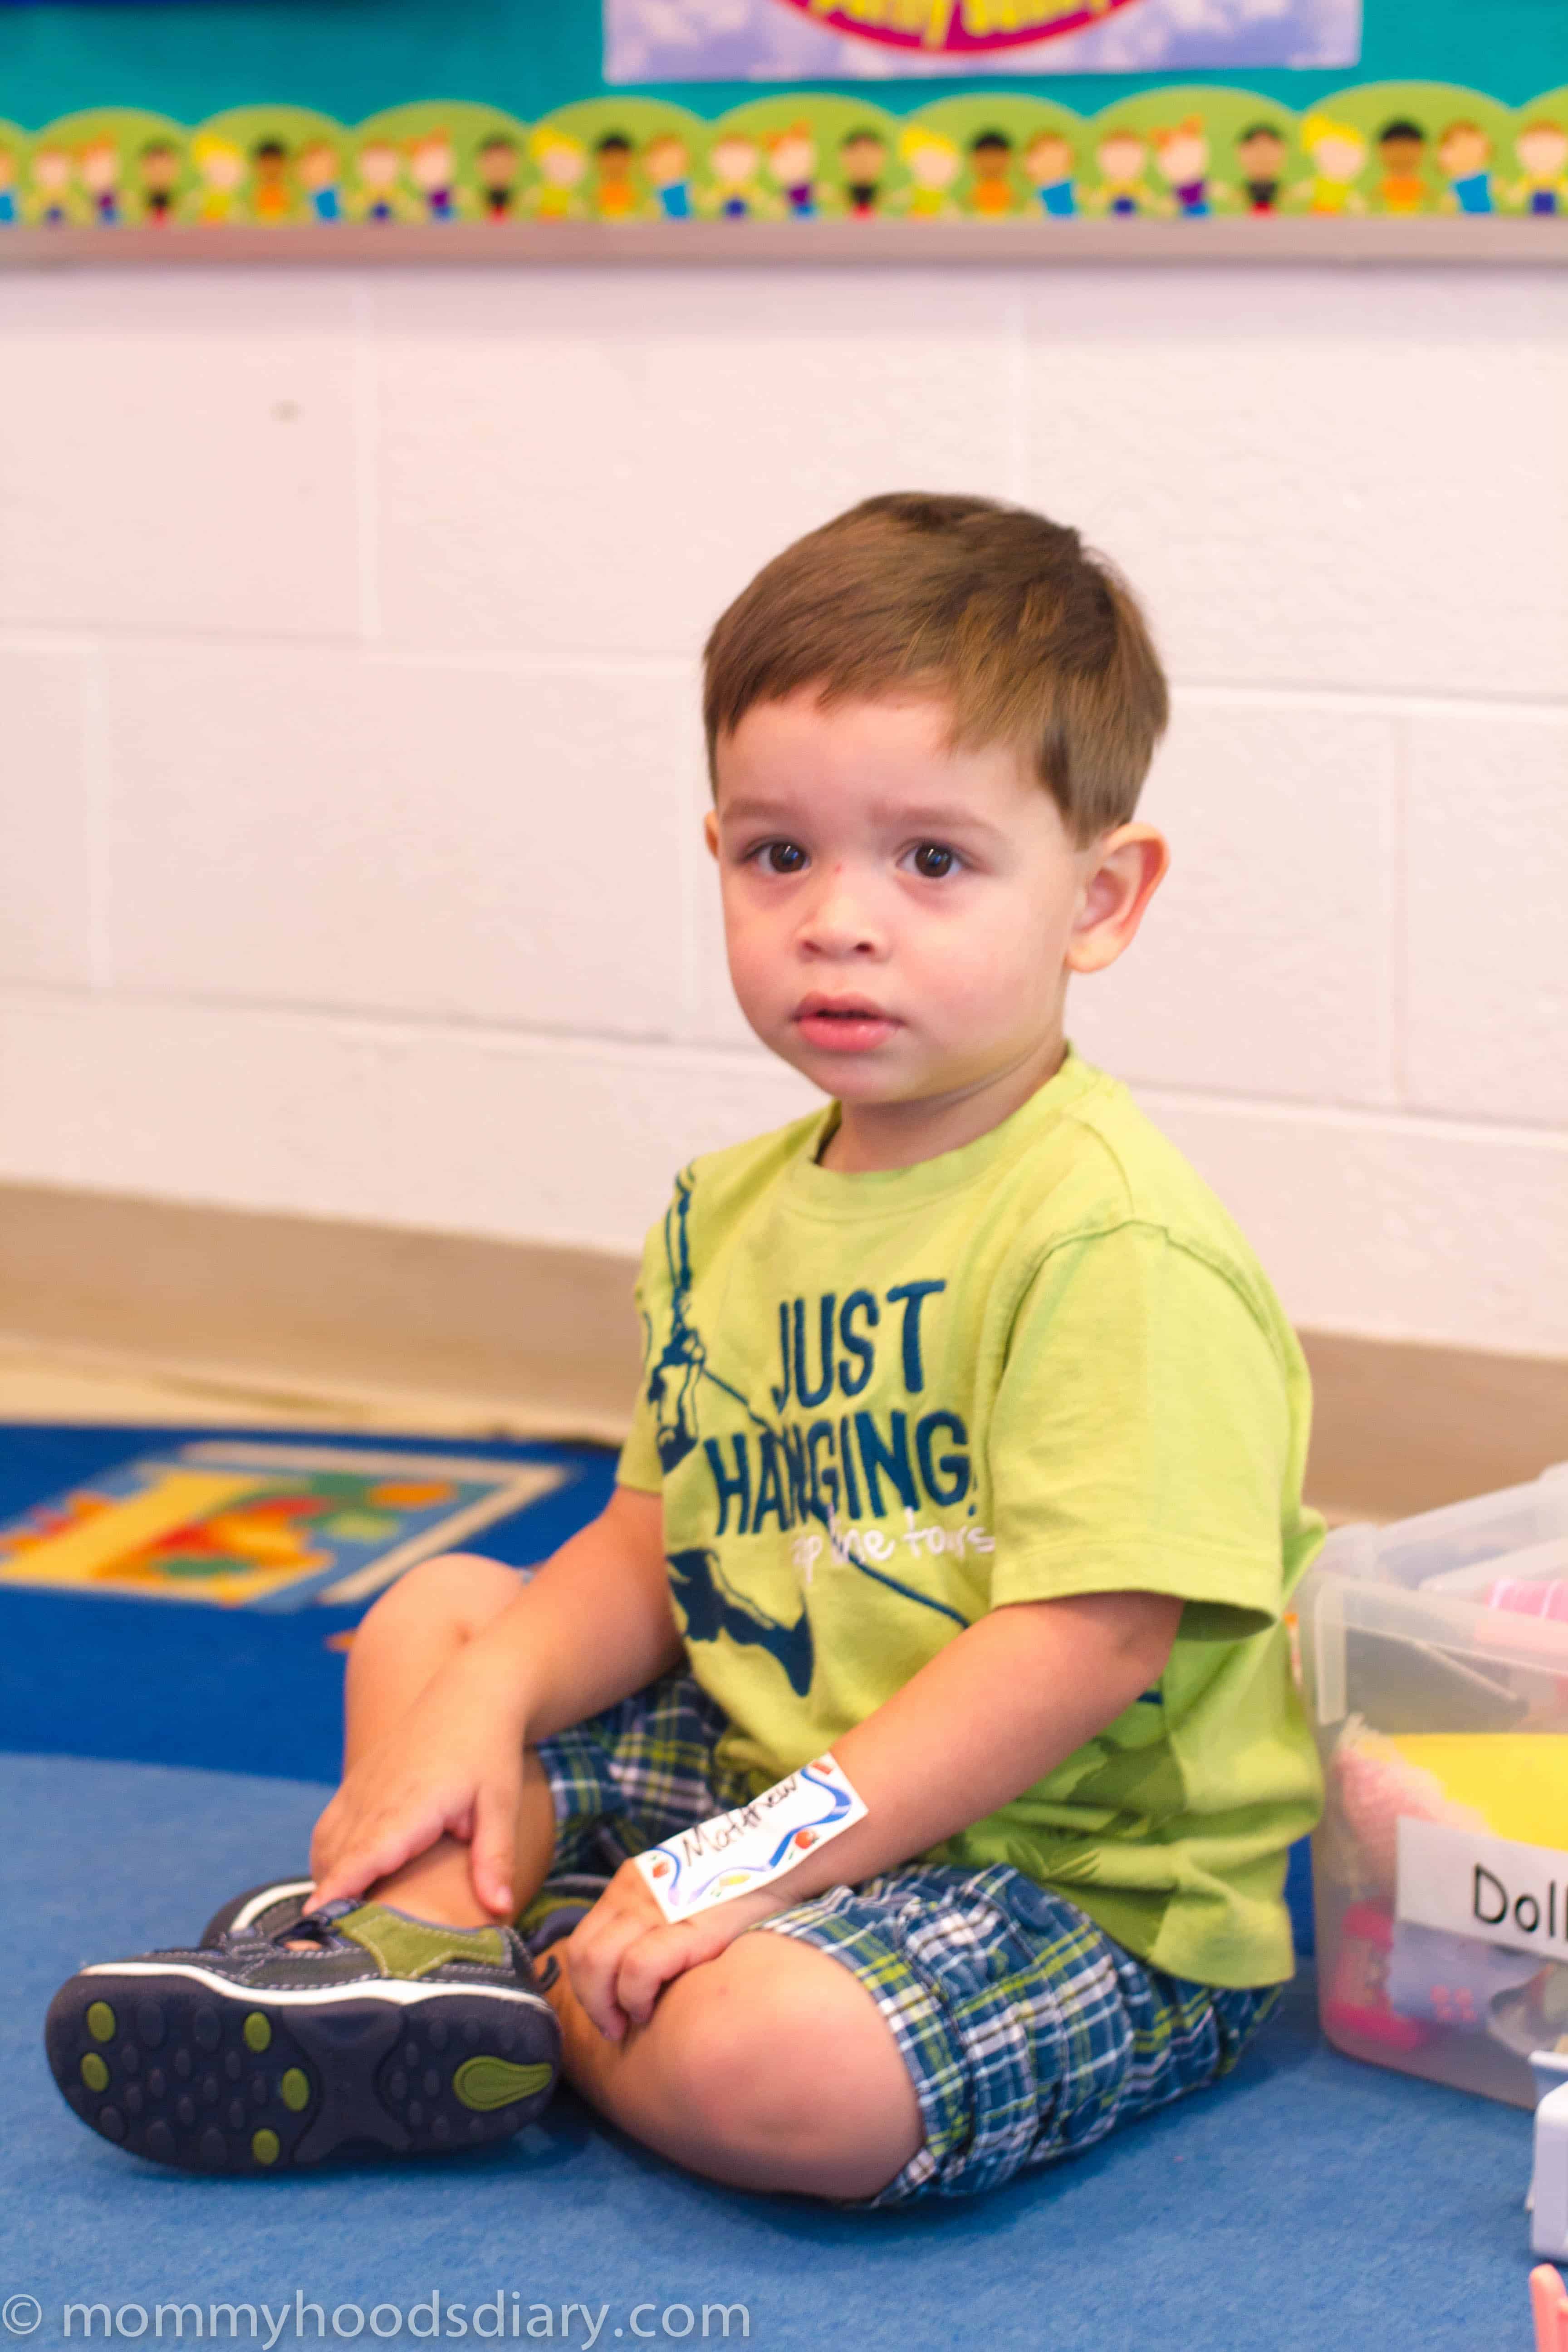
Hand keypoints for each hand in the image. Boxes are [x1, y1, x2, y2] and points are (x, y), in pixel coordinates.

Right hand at [309, 1653, 526, 1916]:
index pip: (365, 1855)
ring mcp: (361, 1788)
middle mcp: (376, 1797)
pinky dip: (328, 1858)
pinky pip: (329, 1828)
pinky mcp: (356, 1783)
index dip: (339, 1889)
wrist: (470, 1695)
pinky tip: (342, 1884)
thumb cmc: (489, 1752)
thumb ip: (495, 1859)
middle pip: (339, 1857)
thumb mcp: (500, 1804)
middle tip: (328, 1948)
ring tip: (339, 1923)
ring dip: (328, 1880)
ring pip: (328, 1844)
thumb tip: (500, 1911)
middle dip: (329, 1900)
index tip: (314, 1922)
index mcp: (411, 1805)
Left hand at [564, 1859, 785, 2041]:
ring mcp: (658, 1907)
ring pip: (599, 1963)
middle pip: (582, 1955)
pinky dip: (634, 1998)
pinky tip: (652, 2009)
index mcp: (631, 1882)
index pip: (580, 1941)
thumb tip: (624, 1975)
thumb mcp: (677, 1896)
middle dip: (591, 2002)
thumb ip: (649, 1923)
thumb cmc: (733, 1892)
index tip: (606, 2011)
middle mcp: (635, 1891)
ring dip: (608, 2005)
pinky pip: (638, 1969)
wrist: (784, 1865)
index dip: (584, 1986)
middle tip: (614, 2026)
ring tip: (634, 2019)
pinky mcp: (687, 1927)